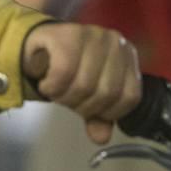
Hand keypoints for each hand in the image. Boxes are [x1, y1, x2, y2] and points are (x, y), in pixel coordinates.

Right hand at [21, 22, 141, 143]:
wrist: (40, 46)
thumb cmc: (71, 71)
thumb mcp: (89, 98)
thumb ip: (99, 117)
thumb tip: (101, 138)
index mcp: (128, 57)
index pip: (130, 97)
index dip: (108, 112)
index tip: (89, 109)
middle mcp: (114, 42)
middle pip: (106, 93)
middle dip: (82, 105)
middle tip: (67, 98)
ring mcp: (92, 33)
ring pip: (84, 85)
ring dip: (63, 97)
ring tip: (56, 89)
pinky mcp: (68, 33)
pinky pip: (63, 72)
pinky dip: (52, 86)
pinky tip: (47, 83)